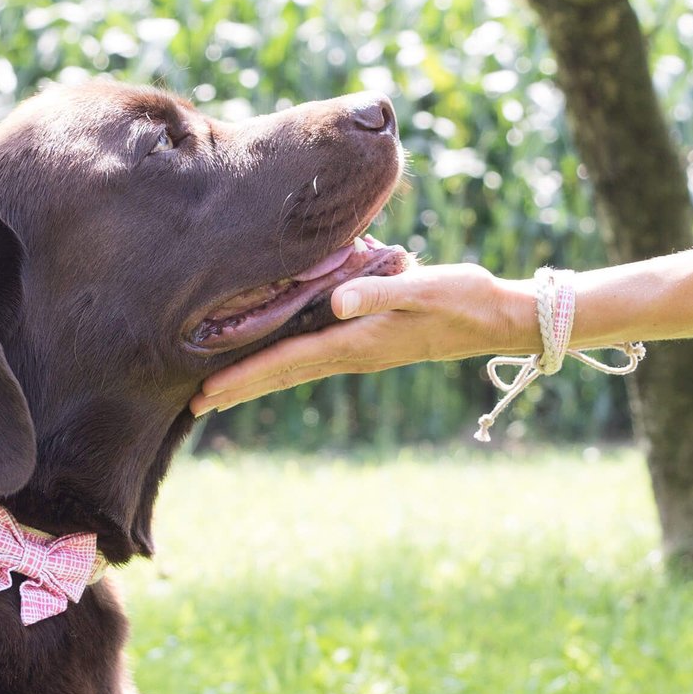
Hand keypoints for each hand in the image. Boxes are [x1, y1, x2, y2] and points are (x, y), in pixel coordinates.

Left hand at [189, 262, 537, 415]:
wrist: (499, 318)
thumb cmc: (464, 297)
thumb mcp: (425, 287)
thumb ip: (380, 291)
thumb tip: (337, 301)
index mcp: (355, 341)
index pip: (285, 361)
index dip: (243, 377)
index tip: (204, 396)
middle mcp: (351, 353)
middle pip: (281, 374)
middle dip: (238, 388)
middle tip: (193, 406)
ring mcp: (359, 351)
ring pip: (295, 368)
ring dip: (257, 379)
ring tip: (221, 391)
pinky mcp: (368, 341)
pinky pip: (313, 355)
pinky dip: (284, 361)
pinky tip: (273, 358)